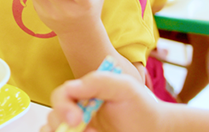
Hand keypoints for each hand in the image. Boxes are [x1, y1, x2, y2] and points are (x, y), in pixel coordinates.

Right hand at [41, 71, 163, 131]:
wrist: (155, 129)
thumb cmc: (141, 106)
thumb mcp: (125, 87)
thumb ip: (100, 81)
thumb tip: (72, 86)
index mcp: (83, 94)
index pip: (60, 96)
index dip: (62, 107)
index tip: (76, 118)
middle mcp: (77, 113)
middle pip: (53, 119)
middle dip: (61, 126)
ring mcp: (81, 129)